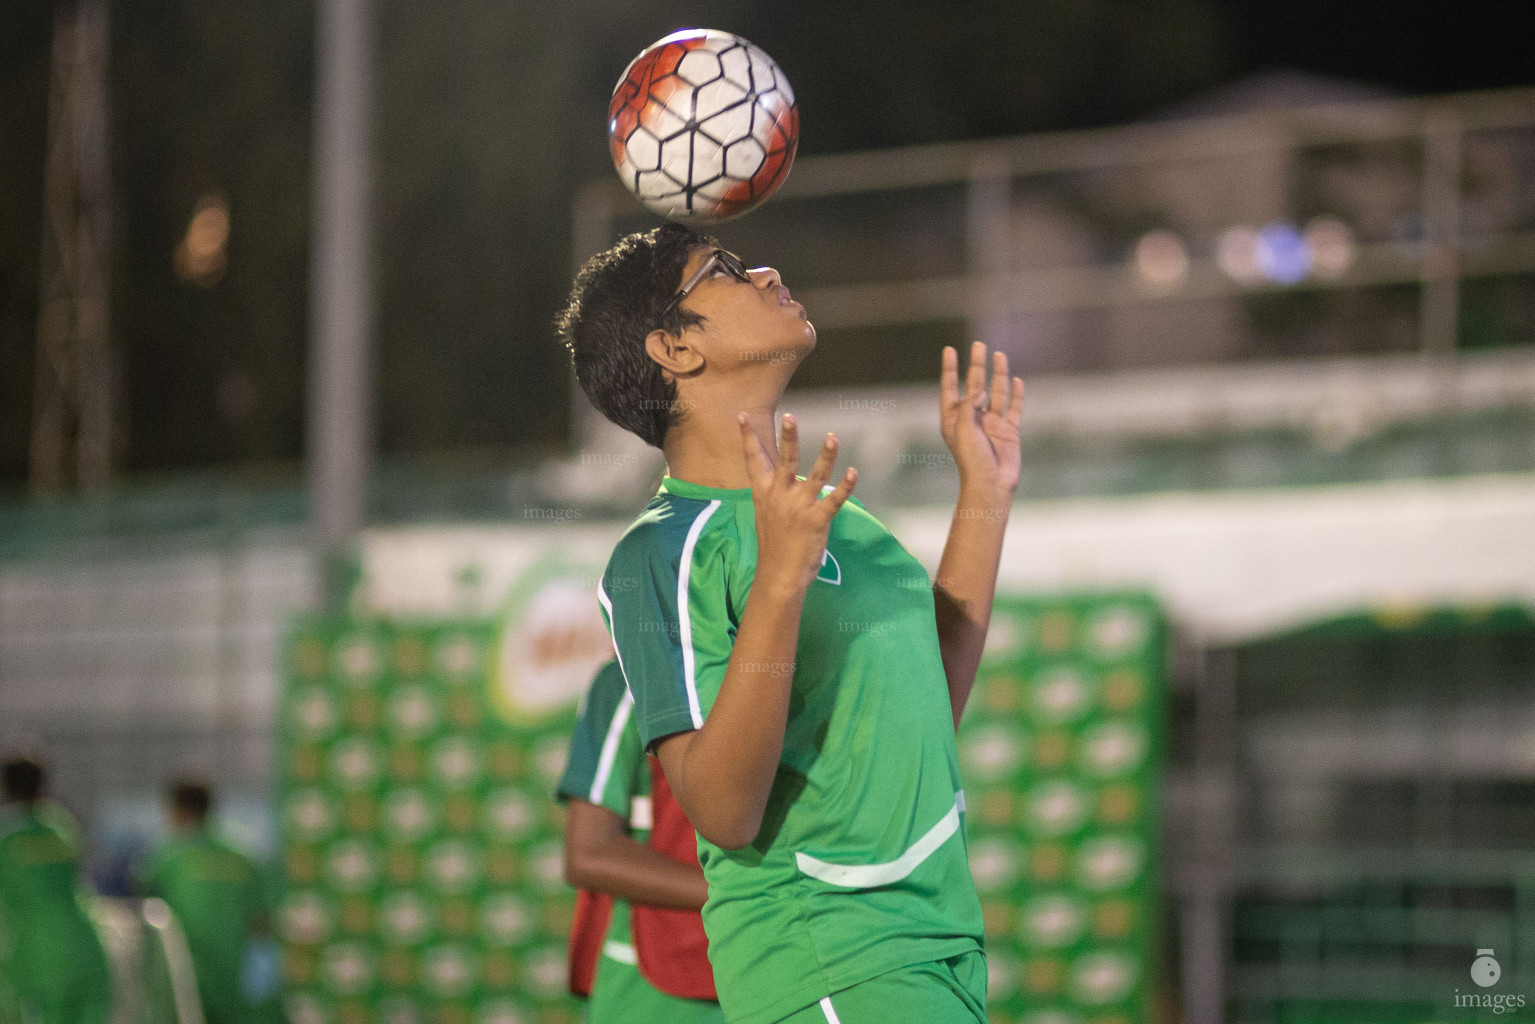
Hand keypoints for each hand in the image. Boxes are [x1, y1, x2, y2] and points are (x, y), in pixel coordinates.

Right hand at [739, 412, 856, 593]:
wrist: (778, 575)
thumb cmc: (774, 546)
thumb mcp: (767, 514)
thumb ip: (774, 494)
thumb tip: (778, 481)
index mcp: (764, 493)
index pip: (754, 460)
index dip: (748, 437)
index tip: (743, 415)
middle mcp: (780, 496)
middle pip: (785, 460)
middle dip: (788, 437)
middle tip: (791, 417)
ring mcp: (798, 507)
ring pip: (815, 475)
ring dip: (825, 455)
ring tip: (833, 437)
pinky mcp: (816, 520)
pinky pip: (834, 500)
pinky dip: (846, 487)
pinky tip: (853, 472)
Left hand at [940, 341, 1023, 496]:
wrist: (991, 483)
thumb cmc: (971, 459)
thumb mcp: (962, 429)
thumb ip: (968, 405)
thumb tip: (980, 390)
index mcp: (954, 419)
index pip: (950, 387)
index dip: (949, 368)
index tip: (949, 349)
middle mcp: (972, 418)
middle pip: (975, 385)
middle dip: (977, 365)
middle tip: (978, 345)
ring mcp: (991, 424)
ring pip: (996, 392)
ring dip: (997, 374)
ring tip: (999, 355)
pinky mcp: (1009, 431)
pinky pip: (1013, 408)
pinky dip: (1016, 394)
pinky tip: (1017, 380)